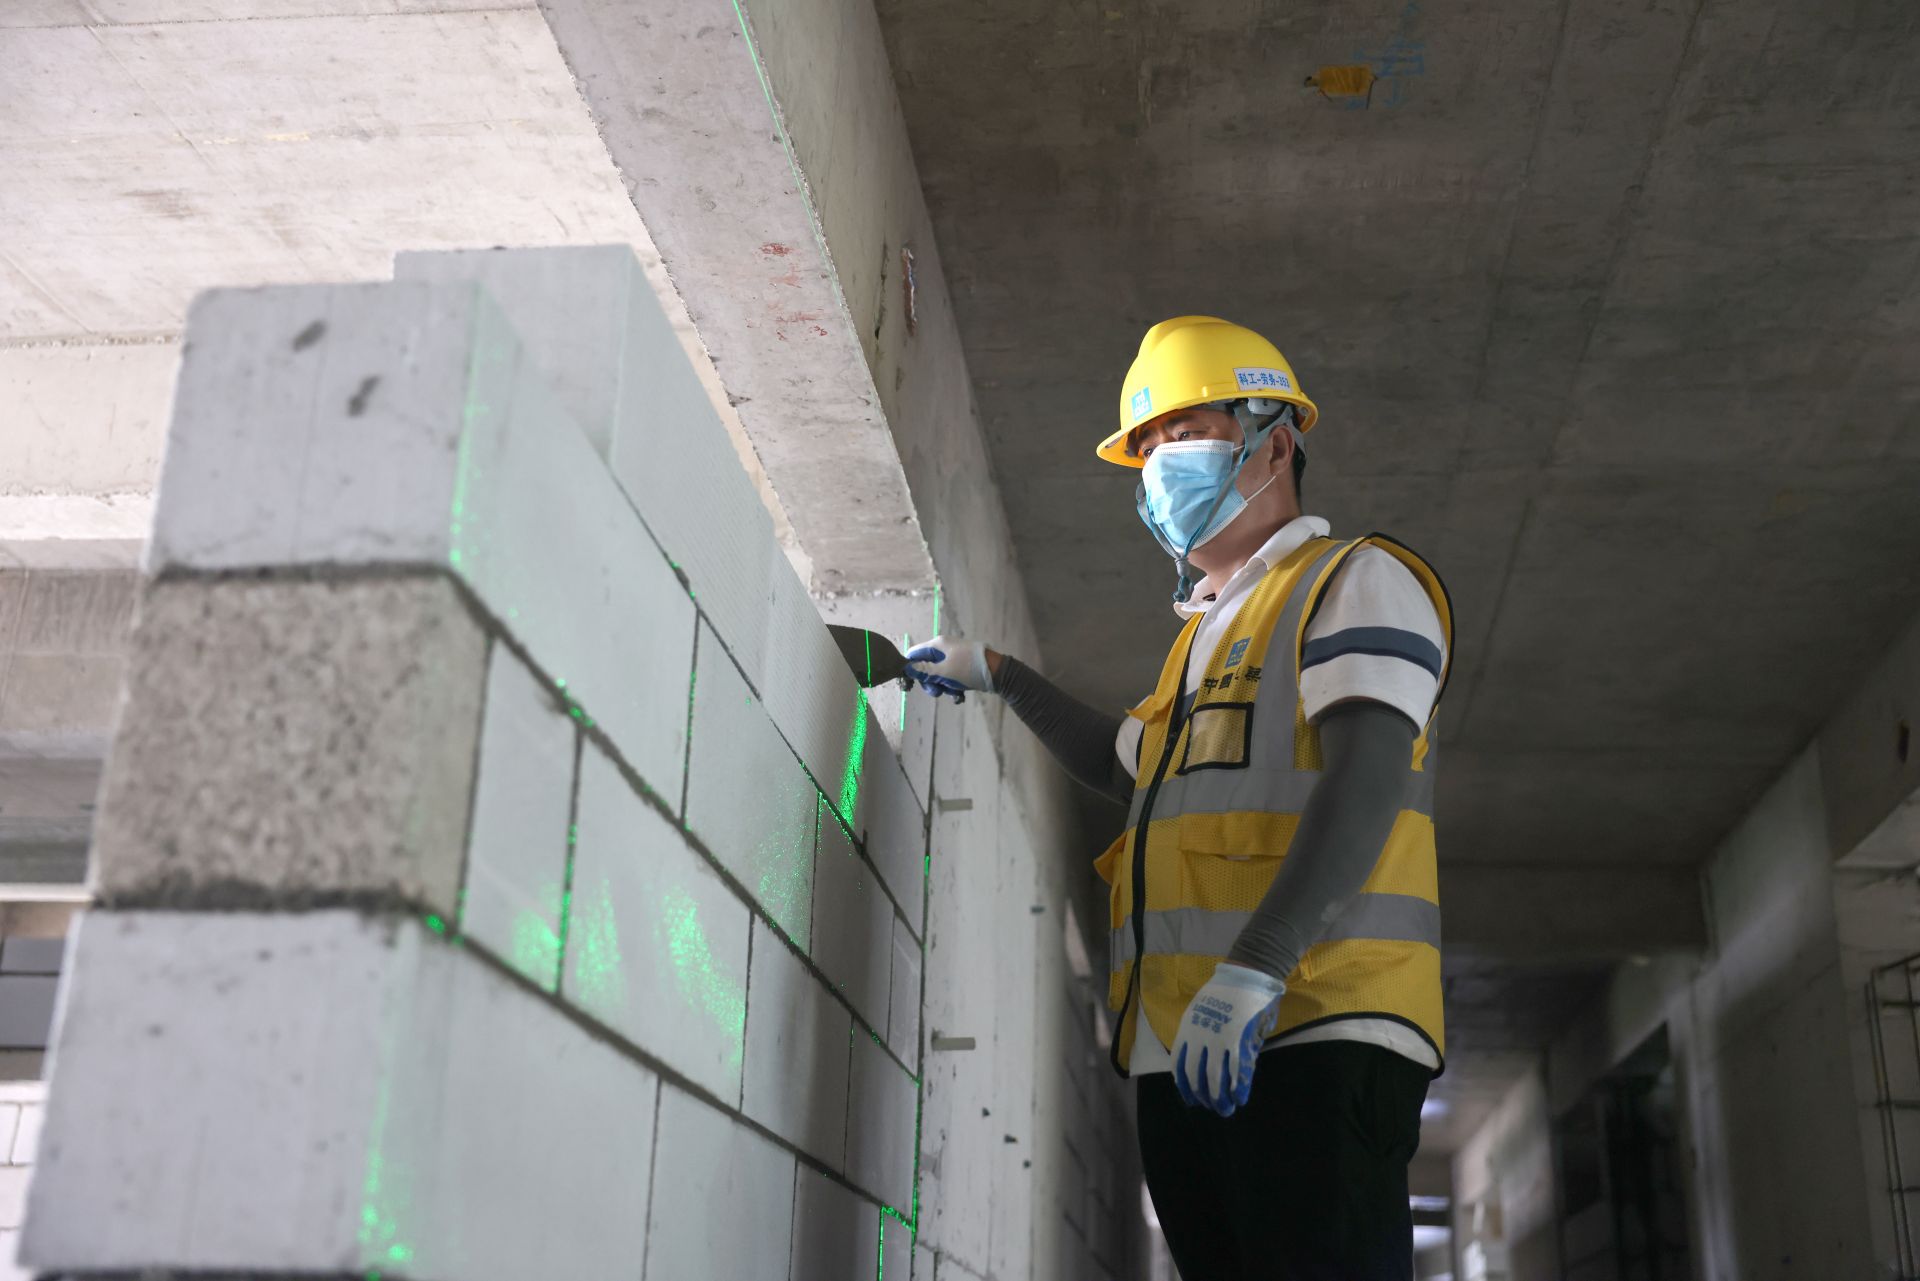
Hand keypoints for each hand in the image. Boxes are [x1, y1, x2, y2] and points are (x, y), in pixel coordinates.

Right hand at [904, 636, 994, 702]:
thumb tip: (906, 668)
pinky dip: (953, 686)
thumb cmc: (969, 669)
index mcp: (937, 645)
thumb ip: (924, 671)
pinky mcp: (963, 666)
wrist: (998, 672)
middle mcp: (944, 648)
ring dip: (943, 687)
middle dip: (931, 682)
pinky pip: (951, 677)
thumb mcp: (944, 672)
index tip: (913, 684)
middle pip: (926, 667)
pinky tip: (960, 695)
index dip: (911, 669)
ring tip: (954, 693)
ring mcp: (954, 657)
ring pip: (939, 675)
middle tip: (938, 692)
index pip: (914, 654)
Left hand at [1172, 962, 1285, 1115]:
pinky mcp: (1241, 1039)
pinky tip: (1241, 1099)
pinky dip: (1240, 1088)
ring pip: (1216, 1078)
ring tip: (1227, 1110)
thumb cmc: (1226, 992)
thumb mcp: (1204, 1012)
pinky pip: (1238, 1070)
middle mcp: (1199, 1037)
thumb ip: (1203, 1036)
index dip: (1185, 1088)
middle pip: (1197, 1077)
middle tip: (1214, 1109)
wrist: (1247, 972)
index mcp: (1187, 1030)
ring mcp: (1220, 1039)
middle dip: (1205, 1098)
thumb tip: (1207, 1059)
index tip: (1192, 1101)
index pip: (1179, 1066)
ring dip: (1221, 1099)